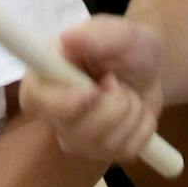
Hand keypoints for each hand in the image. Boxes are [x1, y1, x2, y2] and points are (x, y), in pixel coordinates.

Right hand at [22, 16, 167, 164]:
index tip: (92, 92)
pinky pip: (128, 149)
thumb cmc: (126, 47)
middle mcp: (54, 114)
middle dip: (114, 103)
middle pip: (80, 130)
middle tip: (116, 80)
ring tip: (128, 92)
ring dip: (132, 111)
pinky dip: (143, 126)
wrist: (150, 68)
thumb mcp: (121, 32)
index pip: (36, 102)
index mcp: (44, 79)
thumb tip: (67, 38)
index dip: (65, 103)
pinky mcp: (103, 154)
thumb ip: (97, 35)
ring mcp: (77, 139)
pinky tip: (135, 110)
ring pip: (108, 142)